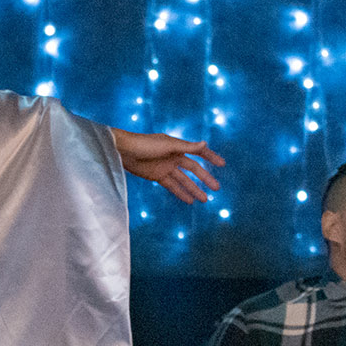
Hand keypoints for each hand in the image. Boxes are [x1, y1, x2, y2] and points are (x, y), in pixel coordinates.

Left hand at [110, 129, 224, 203]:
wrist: (122, 151)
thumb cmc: (144, 144)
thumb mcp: (167, 145)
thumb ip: (186, 146)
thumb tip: (205, 143)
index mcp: (178, 146)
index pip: (198, 152)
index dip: (211, 157)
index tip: (222, 164)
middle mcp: (173, 157)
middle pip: (193, 169)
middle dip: (205, 178)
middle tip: (216, 188)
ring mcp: (165, 167)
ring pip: (184, 180)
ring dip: (194, 189)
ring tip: (205, 199)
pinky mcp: (157, 176)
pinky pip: (172, 186)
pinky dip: (180, 193)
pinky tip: (189, 201)